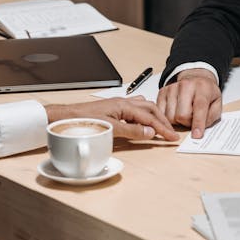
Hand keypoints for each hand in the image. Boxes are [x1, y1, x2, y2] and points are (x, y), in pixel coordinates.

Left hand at [45, 97, 178, 140]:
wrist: (67, 117)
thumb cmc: (84, 121)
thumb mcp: (111, 129)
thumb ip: (132, 131)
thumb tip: (150, 132)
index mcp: (124, 105)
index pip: (149, 117)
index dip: (162, 128)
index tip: (172, 137)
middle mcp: (123, 102)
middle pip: (150, 108)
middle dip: (162, 120)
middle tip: (171, 132)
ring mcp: (118, 105)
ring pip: (143, 107)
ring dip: (155, 116)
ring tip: (161, 126)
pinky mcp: (113, 109)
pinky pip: (135, 109)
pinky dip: (144, 115)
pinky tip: (143, 121)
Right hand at [156, 68, 221, 138]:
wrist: (196, 78)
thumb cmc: (206, 92)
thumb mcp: (217, 103)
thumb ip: (211, 116)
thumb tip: (200, 129)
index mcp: (202, 88)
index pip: (199, 108)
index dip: (198, 123)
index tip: (196, 135)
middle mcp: (186, 85)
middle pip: (181, 115)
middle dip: (187, 123)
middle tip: (192, 119)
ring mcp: (172, 87)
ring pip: (170, 116)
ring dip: (177, 121)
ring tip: (184, 114)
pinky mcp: (162, 91)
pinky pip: (161, 113)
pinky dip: (167, 117)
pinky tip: (174, 112)